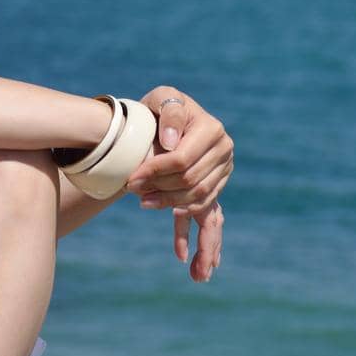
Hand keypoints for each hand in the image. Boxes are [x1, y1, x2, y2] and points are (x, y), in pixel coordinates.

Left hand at [124, 86, 233, 282]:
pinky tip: (184, 256)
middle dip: (161, 192)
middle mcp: (224, 152)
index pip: (182, 160)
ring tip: (148, 209)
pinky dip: (193, 230)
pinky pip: (208, 214)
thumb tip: (171, 142)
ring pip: (199, 201)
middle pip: (190, 182)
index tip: (131, 180)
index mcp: (212, 130)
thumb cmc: (160, 108)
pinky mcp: (215, 186)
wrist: (165, 120)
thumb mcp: (162, 98)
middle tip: (134, 196)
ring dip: (172, 209)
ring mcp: (222, 171)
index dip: (155, 171)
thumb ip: (169, 112)